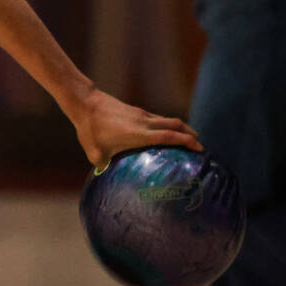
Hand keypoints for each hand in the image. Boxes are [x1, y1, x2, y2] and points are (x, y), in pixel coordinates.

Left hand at [71, 88, 201, 172]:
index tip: (200, 148)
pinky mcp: (136, 110)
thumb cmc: (89, 129)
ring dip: (181, 128)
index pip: (169, 136)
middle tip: (200, 147)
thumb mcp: (95, 153)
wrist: (84, 102)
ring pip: (168, 120)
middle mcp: (143, 122)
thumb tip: (109, 183)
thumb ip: (106, 168)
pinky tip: (165, 134)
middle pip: (175, 125)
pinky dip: (167, 125)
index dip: (187, 141)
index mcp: (138, 134)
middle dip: (190, 134)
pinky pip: (158, 118)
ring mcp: (140, 114)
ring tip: (188, 140)